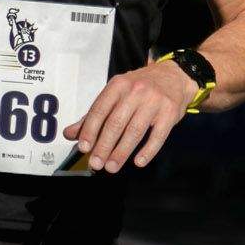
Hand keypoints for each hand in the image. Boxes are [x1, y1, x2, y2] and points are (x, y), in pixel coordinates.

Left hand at [63, 59, 197, 172]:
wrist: (174, 77)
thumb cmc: (140, 88)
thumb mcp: (116, 94)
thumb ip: (93, 115)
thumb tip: (70, 134)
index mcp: (118, 85)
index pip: (100, 110)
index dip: (90, 130)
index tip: (83, 148)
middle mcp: (135, 91)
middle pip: (116, 123)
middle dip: (104, 146)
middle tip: (96, 163)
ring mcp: (154, 101)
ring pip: (135, 131)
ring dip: (121, 152)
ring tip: (112, 167)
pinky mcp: (170, 112)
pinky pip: (158, 136)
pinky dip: (148, 151)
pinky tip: (138, 162)